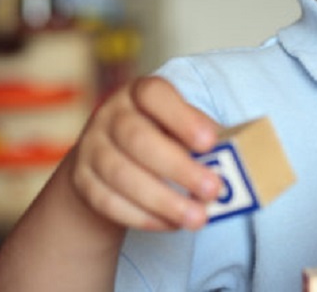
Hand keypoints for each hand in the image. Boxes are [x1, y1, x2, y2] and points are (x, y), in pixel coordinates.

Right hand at [69, 76, 222, 230]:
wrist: (109, 160)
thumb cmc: (162, 137)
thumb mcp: (180, 126)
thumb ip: (201, 137)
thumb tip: (235, 160)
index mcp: (140, 93)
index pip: (155, 94)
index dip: (182, 118)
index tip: (210, 143)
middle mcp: (111, 115)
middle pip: (138, 139)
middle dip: (178, 168)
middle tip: (212, 190)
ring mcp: (91, 147)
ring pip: (121, 175)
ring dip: (163, 200)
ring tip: (198, 218)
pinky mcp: (81, 180)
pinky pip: (107, 202)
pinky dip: (143, 217)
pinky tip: (171, 224)